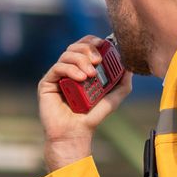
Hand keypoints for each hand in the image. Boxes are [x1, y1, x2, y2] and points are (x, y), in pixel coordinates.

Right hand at [38, 36, 133, 171]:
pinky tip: (81, 78)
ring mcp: (56, 76)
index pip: (84, 46)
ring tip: (91, 75)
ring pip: (66, 55)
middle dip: (88, 49)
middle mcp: (68, 70)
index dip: (92, 41)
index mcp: (81, 69)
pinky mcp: (46, 83)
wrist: (75, 134)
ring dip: (81, 60)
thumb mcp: (113, 98)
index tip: (104, 45)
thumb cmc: (91, 117)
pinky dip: (71, 69)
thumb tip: (129, 67)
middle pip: (75, 47)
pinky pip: (58, 68)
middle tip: (98, 61)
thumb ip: (122, 83)